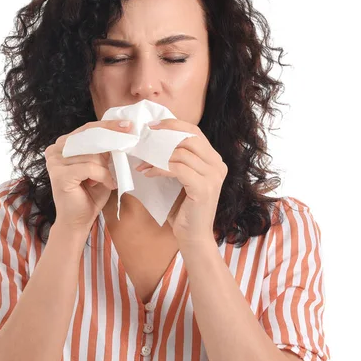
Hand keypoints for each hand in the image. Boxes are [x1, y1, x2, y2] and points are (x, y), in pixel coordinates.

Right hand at [44, 119, 132, 231]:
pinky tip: (108, 185)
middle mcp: (55, 150)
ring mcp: (55, 162)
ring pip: (93, 155)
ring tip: (107, 181)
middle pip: (89, 138)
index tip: (127, 125)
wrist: (78, 221)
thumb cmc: (89, 194)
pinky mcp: (60, 174)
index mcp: (63, 145)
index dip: (108, 126)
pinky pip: (90, 168)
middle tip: (128, 143)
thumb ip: (103, 152)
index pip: (87, 129)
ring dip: (106, 168)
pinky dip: (103, 177)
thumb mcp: (100, 167)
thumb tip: (118, 135)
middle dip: (111, 141)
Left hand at [135, 119, 227, 244]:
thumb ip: (176, 159)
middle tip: (143, 139)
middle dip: (164, 135)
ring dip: (156, 155)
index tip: (152, 126)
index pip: (194, 131)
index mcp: (214, 160)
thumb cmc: (184, 208)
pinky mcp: (203, 188)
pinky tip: (148, 173)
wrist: (193, 236)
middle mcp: (218, 165)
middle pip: (189, 137)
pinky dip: (159, 168)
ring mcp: (213, 176)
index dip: (173, 124)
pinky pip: (177, 168)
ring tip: (142, 162)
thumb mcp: (180, 178)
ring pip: (181, 152)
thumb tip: (154, 138)